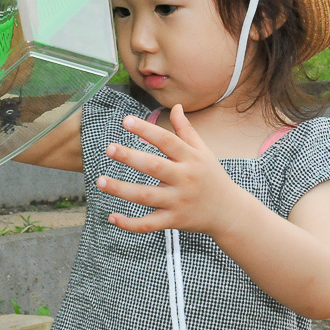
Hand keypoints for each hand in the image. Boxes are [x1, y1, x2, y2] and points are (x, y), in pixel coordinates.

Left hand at [96, 104, 240, 235]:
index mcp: (190, 159)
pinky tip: (112, 217)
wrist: (229, 212)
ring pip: (146, 196)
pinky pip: (149, 224)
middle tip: (109, 148)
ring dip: (121, 189)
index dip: (146, 130)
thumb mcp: (203, 151)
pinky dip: (130, 223)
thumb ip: (186, 130)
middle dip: (130, 157)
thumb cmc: (212, 177)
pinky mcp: (174, 221)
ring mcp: (178, 202)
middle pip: (154, 167)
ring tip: (100, 181)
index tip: (126, 120)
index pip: (166, 141)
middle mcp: (184, 179)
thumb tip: (176, 106)